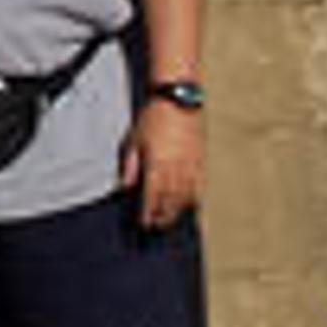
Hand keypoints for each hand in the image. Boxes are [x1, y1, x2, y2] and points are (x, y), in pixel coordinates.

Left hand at [124, 96, 202, 231]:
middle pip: (170, 203)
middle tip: (155, 227)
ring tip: (169, 220)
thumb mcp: (134, 138)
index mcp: (157, 164)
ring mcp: (191, 167)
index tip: (143, 225)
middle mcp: (176, 170)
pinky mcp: (201, 162)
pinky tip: (189, 206)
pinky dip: (194, 200)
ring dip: (177, 212)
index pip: (152, 198)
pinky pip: (199, 188)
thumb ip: (130, 165)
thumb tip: (125, 186)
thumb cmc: (153, 117)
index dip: (147, 214)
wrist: (179, 100)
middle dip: (162, 217)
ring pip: (186, 199)